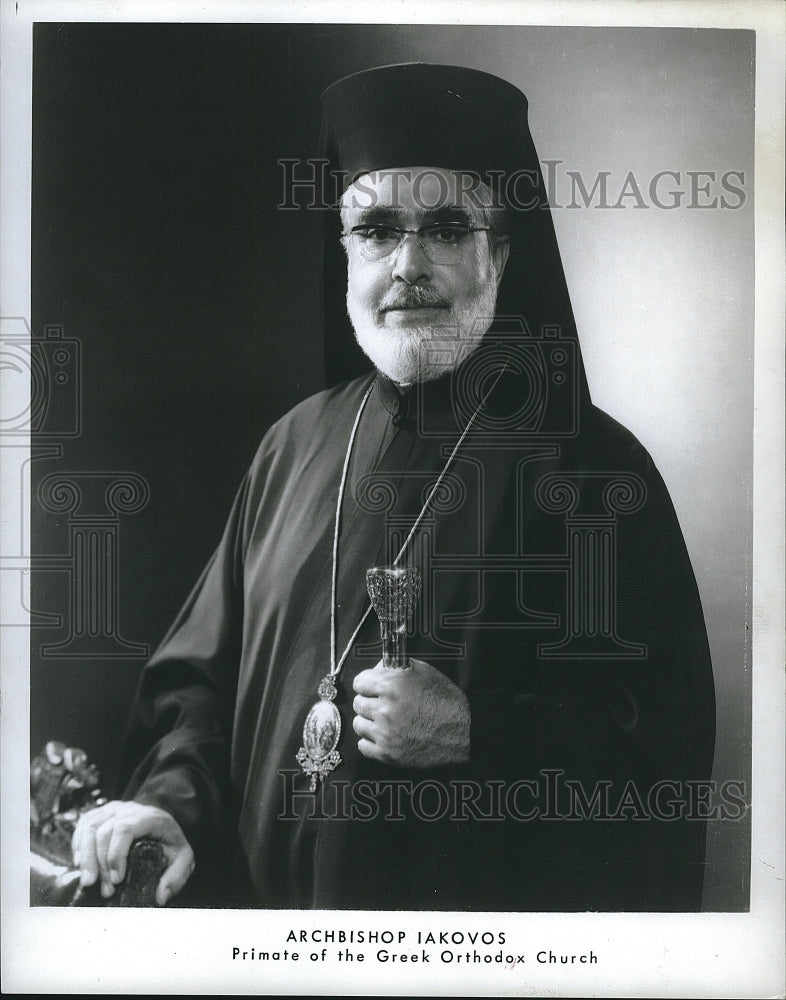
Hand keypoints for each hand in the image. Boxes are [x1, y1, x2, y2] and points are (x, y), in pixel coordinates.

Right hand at [71, 800, 194, 905]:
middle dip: (101, 864)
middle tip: (105, 889)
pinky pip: (84, 825)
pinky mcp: (102, 813)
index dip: (116, 855)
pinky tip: (81, 864)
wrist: (163, 824)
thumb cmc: (170, 842)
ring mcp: (113, 809)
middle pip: (105, 831)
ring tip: (89, 881)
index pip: (125, 829)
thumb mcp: (183, 858)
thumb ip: (176, 876)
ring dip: (86, 857)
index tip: (117, 880)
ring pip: (90, 827)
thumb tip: (160, 896)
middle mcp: (130, 809)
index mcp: (151, 817)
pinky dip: (79, 845)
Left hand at [352, 658, 469, 767]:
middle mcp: (385, 709)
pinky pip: (363, 746)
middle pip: (358, 703)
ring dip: (368, 722)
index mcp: (392, 686)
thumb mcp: (423, 672)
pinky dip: (371, 741)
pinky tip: (384, 735)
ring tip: (383, 721)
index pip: (359, 682)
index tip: (370, 687)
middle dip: (368, 701)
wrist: (463, 729)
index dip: (366, 683)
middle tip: (380, 704)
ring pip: (358, 725)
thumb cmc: (445, 700)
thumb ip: (395, 668)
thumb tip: (376, 669)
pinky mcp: (388, 754)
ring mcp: (385, 733)